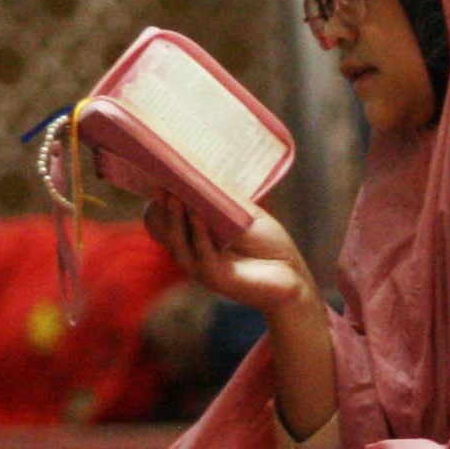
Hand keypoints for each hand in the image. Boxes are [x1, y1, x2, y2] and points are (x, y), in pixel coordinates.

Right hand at [142, 192, 316, 321]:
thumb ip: (222, 197)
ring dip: (175, 217)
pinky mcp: (215, 279)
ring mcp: (200, 266)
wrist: (292, 274)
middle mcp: (190, 251)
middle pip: (163, 228)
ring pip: (178, 242)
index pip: (160, 219)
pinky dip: (200, 234)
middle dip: (162, 206)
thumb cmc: (267, 243)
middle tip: (163, 182)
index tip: (160, 175)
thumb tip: (199, 169)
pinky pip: (202, 254)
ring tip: (175, 196)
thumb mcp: (244, 214)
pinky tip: (198, 216)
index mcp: (191, 235)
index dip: (157, 200)